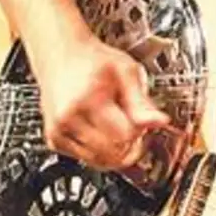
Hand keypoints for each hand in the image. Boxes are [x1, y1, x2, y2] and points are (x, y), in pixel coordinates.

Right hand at [29, 33, 170, 170]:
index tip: (141, 120)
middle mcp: (69, 117)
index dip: (139, 131)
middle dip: (128, 143)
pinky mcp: (54, 139)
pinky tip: (100, 129)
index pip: (125, 135)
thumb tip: (160, 122)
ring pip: (100, 161)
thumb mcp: (126, 72)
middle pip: (113, 152)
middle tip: (130, 123)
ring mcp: (59, 130)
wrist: (61, 55)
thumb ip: (142, 102)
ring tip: (114, 124)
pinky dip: (98, 151)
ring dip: (114, 150)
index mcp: (89, 99)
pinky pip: (86, 159)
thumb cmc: (94, 61)